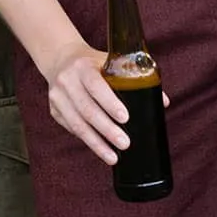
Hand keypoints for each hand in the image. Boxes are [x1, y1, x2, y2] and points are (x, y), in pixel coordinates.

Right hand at [39, 43, 175, 165]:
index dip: (110, 103)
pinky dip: (87, 140)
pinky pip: (71, 129)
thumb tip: (163, 102)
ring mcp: (57, 97)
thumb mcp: (110, 62)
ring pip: (77, 124)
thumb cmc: (92, 63)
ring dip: (96, 143)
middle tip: (125, 143)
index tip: (126, 118)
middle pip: (87, 110)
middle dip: (107, 129)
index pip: (96, 86)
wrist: (60, 58)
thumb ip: (135, 79)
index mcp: (82, 66)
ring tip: (113, 157)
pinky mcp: (53, 110)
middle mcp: (66, 81)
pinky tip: (100, 148)